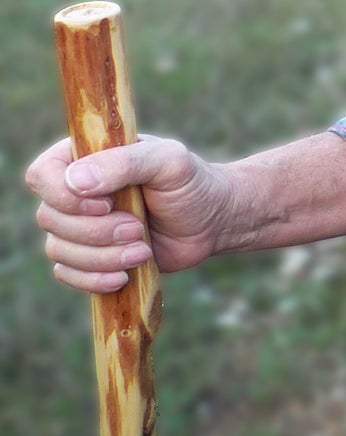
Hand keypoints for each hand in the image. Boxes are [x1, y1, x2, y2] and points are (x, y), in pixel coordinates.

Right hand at [26, 133, 237, 291]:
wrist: (213, 221)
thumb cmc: (193, 183)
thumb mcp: (169, 162)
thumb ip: (126, 162)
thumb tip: (76, 180)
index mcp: (87, 157)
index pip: (42, 174)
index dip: (63, 195)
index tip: (106, 204)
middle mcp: (75, 191)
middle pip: (48, 217)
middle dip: (96, 231)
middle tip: (139, 228)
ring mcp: (79, 225)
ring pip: (57, 249)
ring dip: (101, 256)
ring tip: (143, 249)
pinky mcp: (88, 256)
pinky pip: (66, 274)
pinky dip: (93, 279)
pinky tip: (125, 276)